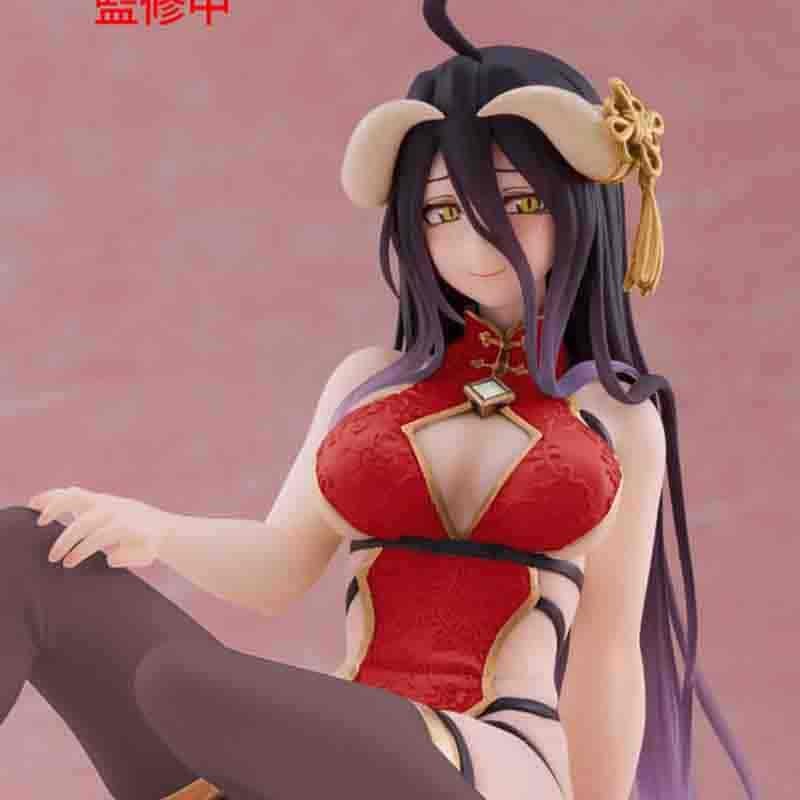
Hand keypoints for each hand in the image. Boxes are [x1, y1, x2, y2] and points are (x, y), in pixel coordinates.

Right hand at [26, 486, 175, 568]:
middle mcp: (112, 510)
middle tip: (53, 558)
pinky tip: (33, 503)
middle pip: (84, 522)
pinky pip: (71, 494)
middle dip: (66, 540)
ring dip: (54, 508)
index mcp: (124, 525)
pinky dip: (52, 497)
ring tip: (38, 522)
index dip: (81, 550)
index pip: (99, 536)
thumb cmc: (146, 546)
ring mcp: (103, 501)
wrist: (157, 526)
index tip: (68, 564)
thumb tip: (110, 557)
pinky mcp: (94, 498)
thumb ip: (129, 557)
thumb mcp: (144, 554)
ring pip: (75, 498)